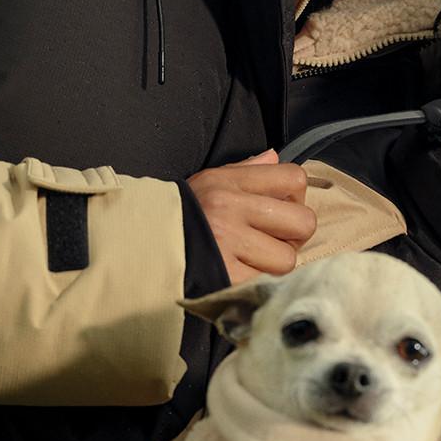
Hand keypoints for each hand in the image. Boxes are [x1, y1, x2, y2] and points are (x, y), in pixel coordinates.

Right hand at [187, 150, 315, 282]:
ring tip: (255, 260)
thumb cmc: (180, 214)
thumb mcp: (208, 182)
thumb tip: (274, 157)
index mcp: (231, 182)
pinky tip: (240, 275)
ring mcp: (229, 243)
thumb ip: (245, 170)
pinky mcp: (225, 275)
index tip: (281, 209)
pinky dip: (257, 282)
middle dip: (294, 236)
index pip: (293, 179)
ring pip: (287, 259)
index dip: (296, 198)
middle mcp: (232, 208)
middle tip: (275, 240)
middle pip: (303, 222)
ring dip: (275, 264)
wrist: (137, 247)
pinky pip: (264, 281)